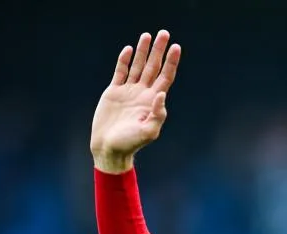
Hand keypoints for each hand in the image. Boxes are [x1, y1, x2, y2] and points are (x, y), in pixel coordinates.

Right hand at [90, 30, 180, 172]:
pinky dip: (124, 61)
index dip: (171, 62)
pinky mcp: (114, 92)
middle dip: (159, 50)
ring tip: (147, 35)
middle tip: (164, 33)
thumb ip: (158, 115)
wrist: (109, 148)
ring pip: (138, 66)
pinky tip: (129, 50)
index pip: (166, 77)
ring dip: (143, 51)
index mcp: (153, 101)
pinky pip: (121, 72)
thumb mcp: (149, 132)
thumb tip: (161, 94)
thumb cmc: (130, 144)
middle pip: (154, 67)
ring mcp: (129, 92)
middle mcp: (143, 94)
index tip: (176, 47)